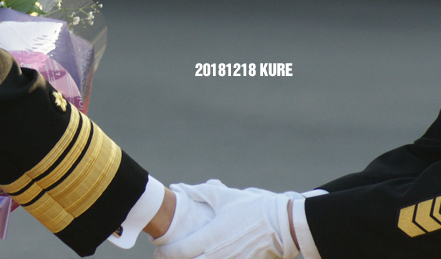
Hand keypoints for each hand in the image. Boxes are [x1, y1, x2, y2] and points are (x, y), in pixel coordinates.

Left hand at [152, 180, 299, 258]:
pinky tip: (204, 256)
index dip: (166, 252)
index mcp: (212, 236)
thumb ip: (201, 192)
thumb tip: (181, 188)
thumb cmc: (253, 208)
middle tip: (165, 256)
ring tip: (183, 257)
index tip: (157, 250)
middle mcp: (219, 254)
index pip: (181, 250)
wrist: (283, 225)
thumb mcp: (225, 197)